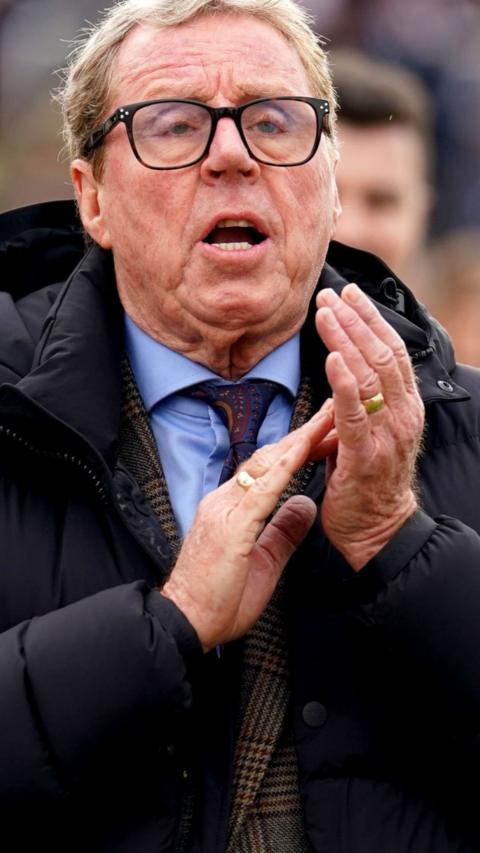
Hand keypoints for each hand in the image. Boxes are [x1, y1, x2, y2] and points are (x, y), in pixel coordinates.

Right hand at [161, 403, 333, 651]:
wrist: (186, 623)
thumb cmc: (219, 599)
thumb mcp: (265, 561)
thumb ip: (284, 530)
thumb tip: (306, 505)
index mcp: (230, 508)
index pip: (267, 469)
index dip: (296, 449)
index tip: (322, 433)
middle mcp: (224, 500)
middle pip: (269, 458)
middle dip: (303, 434)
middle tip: (331, 411)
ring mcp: (224, 509)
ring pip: (267, 465)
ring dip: (299, 441)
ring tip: (326, 419)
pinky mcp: (230, 524)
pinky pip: (262, 489)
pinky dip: (285, 467)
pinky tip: (303, 450)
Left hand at [315, 283, 423, 570]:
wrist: (378, 530)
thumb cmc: (369, 481)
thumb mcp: (370, 432)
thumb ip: (359, 403)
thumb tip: (340, 373)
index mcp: (405, 406)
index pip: (391, 351)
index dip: (370, 320)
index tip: (348, 295)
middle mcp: (403, 415)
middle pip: (381, 354)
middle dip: (354, 320)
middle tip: (329, 296)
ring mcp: (387, 435)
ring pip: (369, 375)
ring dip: (344, 340)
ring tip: (325, 313)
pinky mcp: (364, 456)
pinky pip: (354, 414)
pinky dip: (343, 383)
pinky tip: (332, 359)